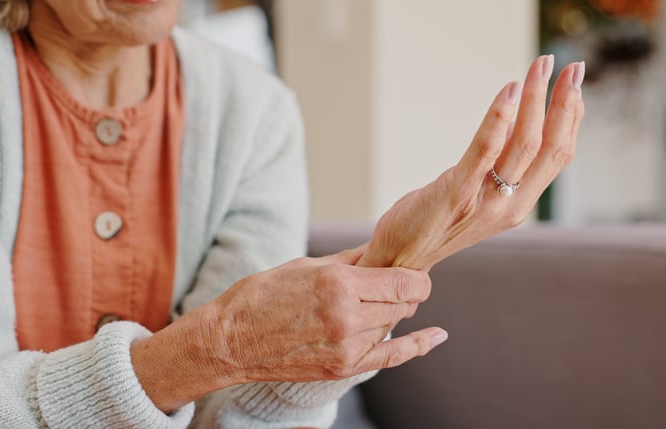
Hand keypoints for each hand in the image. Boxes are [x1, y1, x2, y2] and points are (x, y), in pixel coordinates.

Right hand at [131, 248, 446, 411]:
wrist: (229, 342)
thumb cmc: (259, 297)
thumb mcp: (304, 266)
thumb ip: (350, 261)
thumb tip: (380, 250)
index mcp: (338, 284)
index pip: (404, 282)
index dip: (417, 276)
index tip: (417, 271)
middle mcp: (348, 316)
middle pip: (403, 303)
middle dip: (404, 291)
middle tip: (394, 282)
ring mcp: (347, 346)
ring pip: (393, 324)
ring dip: (391, 312)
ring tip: (372, 302)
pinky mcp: (341, 368)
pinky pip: (391, 357)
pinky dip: (417, 345)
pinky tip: (436, 336)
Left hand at [359, 56, 584, 270]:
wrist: (399, 257)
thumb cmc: (436, 220)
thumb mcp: (478, 192)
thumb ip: (500, 162)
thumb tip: (519, 116)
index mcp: (520, 204)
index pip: (559, 156)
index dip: (572, 117)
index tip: (574, 83)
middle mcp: (511, 206)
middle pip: (551, 147)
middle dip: (565, 103)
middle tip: (571, 66)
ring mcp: (486, 202)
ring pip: (525, 144)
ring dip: (535, 100)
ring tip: (539, 67)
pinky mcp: (457, 194)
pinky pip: (485, 151)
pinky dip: (500, 118)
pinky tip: (508, 91)